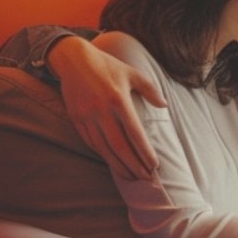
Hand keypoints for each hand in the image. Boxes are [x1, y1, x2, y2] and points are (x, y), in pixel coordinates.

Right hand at [46, 36, 165, 179]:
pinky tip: (112, 161)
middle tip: (146, 178)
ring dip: (118, 165)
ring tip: (131, 176)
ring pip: (104, 149)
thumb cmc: (107, 65)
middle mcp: (102, 111)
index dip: (145, 152)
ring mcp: (87, 116)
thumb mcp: (131, 73)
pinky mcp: (76, 119)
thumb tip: (164, 106)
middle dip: (134, 165)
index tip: (154, 165)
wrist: (73, 59)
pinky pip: (91, 142)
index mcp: (118, 100)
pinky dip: (102, 154)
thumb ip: (150, 89)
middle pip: (120, 147)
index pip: (135, 134)